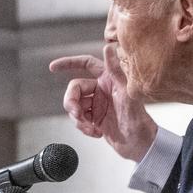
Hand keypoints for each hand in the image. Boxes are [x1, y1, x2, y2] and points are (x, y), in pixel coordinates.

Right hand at [49, 44, 157, 161]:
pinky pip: (79, 120)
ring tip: (90, 128)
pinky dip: (84, 127)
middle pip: (74, 89)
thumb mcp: (126, 93)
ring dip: (78, 119)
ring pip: (75, 106)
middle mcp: (101, 90)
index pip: (85, 64)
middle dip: (72, 102)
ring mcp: (97, 105)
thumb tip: (108, 47)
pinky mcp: (95, 120)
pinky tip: (96, 133)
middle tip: (77, 114)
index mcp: (108, 79)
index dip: (68, 63)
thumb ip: (116, 70)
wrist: (139, 145)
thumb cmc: (138, 119)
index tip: (53, 68)